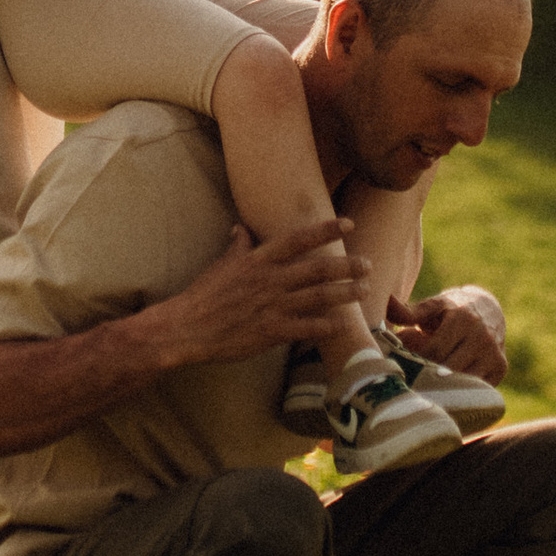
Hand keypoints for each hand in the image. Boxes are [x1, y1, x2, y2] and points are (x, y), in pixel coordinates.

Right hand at [166, 221, 372, 365]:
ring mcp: (273, 306)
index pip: (298, 239)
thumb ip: (238, 245)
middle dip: (346, 266)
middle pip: (317, 269)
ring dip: (345, 293)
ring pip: (319, 297)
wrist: (188, 327)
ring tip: (365, 289)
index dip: (325, 230)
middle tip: (368, 264)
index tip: (348, 224)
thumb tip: (242, 227)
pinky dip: (327, 326)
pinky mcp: (272, 331)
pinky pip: (308, 328)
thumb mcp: (222, 264)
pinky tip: (343, 324)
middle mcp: (270, 280)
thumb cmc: (203, 295)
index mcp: (259, 260)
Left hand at [387, 285, 506, 381]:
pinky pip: (478, 389)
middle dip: (429, 377)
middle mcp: (482, 336)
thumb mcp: (433, 306)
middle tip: (412, 384)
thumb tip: (386, 303)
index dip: (417, 361)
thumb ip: (409, 311)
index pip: (435, 350)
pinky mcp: (501, 368)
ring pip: (465, 383)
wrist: (487, 309)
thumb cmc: (450, 310)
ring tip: (427, 391)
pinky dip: (463, 394)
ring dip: (445, 389)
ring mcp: (494, 353)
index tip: (404, 368)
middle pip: (449, 369)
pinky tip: (448, 393)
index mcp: (463, 318)